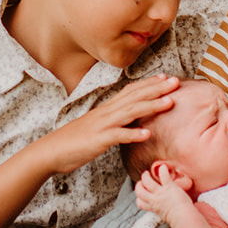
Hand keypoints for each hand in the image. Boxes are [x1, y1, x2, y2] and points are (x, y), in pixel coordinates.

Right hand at [45, 74, 178, 173]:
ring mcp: (102, 125)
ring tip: (170, 103)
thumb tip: (127, 121)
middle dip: (157, 89)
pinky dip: (133, 134)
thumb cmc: (74, 141)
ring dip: (151, 106)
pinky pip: (118, 136)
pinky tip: (147, 134)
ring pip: (130, 112)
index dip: (149, 84)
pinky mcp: (98, 140)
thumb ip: (113, 122)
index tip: (165, 77)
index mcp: (106, 109)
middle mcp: (106, 113)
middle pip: (135, 97)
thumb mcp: (96, 127)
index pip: (130, 91)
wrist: (50, 151)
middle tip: (176, 82)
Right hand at [135, 163, 193, 221]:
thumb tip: (163, 209)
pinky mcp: (169, 187)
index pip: (139, 203)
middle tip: (141, 182)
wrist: (183, 217)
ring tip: (147, 173)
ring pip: (147, 182)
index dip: (139, 198)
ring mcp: (161, 193)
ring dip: (145, 176)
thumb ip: (161, 210)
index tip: (142, 194)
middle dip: (138, 185)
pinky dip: (162, 170)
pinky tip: (163, 167)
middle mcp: (154, 200)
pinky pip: (163, 176)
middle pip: (139, 191)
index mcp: (153, 208)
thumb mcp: (164, 215)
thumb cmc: (177, 218)